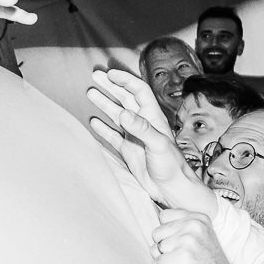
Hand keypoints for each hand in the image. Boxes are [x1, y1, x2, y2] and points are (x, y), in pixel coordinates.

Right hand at [86, 69, 214, 212]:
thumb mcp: (158, 144)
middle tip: (95, 75)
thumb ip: (141, 128)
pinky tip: (93, 121)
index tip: (109, 74)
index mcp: (153, 117)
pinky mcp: (128, 151)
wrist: (173, 189)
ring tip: (90, 92)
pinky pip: (112, 136)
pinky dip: (103, 128)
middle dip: (111, 86)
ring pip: (117, 114)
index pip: (139, 91)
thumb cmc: (172, 166)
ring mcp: (135, 137)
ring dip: (104, 103)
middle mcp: (143, 124)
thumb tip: (123, 113)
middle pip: (125, 99)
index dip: (125, 80)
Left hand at [150, 209, 237, 263]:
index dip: (167, 234)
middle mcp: (193, 225)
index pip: (164, 216)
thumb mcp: (200, 237)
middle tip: (184, 258)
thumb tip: (155, 223)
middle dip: (164, 249)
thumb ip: (181, 227)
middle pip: (156, 233)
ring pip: (155, 249)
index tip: (182, 246)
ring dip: (165, 261)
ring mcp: (187, 240)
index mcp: (197, 218)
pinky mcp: (181, 257)